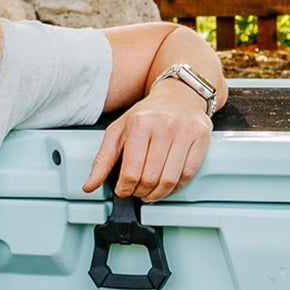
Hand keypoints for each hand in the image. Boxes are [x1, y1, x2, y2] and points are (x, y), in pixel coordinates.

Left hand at [83, 84, 212, 200]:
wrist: (179, 95)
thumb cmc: (148, 114)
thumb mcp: (119, 131)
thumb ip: (102, 160)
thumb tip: (89, 186)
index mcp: (140, 123)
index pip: (130, 171)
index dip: (125, 188)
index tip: (123, 191)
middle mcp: (163, 125)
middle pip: (150, 177)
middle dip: (141, 192)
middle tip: (138, 192)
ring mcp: (184, 131)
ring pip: (170, 179)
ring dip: (158, 194)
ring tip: (151, 192)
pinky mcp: (200, 138)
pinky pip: (188, 173)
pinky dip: (176, 186)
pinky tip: (168, 185)